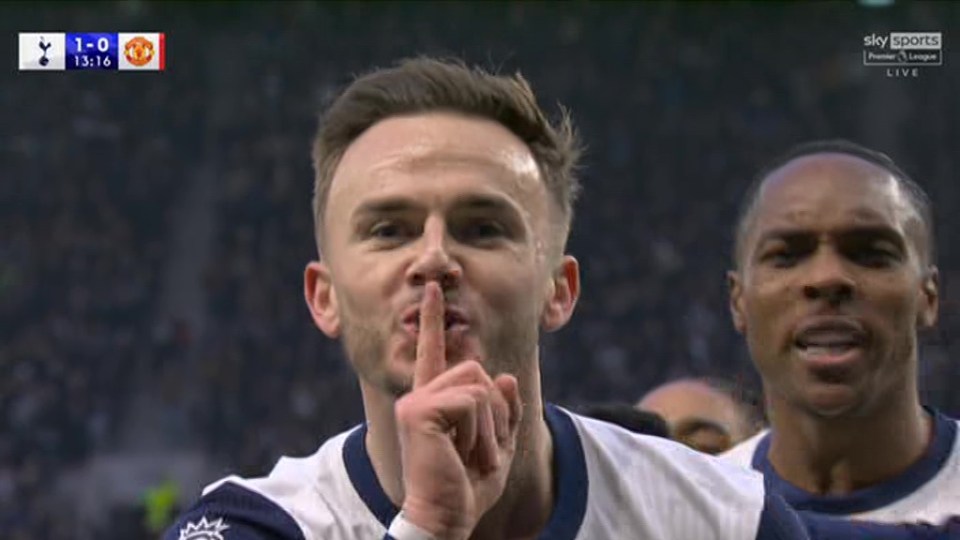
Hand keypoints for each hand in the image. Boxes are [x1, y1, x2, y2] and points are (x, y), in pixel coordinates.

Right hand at [394, 282, 522, 539]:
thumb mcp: (499, 446)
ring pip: (479, 387)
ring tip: (473, 456)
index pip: (434, 353)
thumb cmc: (468, 487)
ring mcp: (416, 400)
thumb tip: (506, 377)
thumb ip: (505, 411)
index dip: (434, 320)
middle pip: (478, 371)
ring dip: (490, 427)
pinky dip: (481, 432)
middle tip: (481, 450)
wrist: (446, 517)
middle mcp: (420, 394)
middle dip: (495, 412)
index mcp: (434, 399)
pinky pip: (472, 402)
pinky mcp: (418, 411)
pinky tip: (464, 454)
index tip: (434, 288)